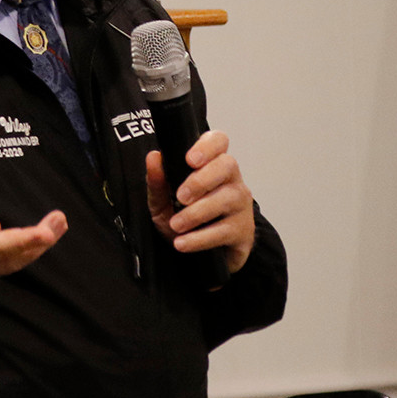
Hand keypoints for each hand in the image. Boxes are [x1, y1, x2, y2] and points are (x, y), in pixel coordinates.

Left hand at [145, 129, 255, 276]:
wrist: (199, 257)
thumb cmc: (185, 219)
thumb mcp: (163, 200)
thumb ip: (158, 181)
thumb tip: (153, 157)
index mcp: (213, 164)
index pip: (218, 141)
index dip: (207, 146)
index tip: (190, 159)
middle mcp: (231, 180)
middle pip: (227, 165)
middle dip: (202, 180)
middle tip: (181, 197)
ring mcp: (241, 205)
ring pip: (227, 199)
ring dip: (197, 213)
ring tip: (177, 225)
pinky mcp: (243, 231)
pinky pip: (224, 231)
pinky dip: (200, 238)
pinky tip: (183, 242)